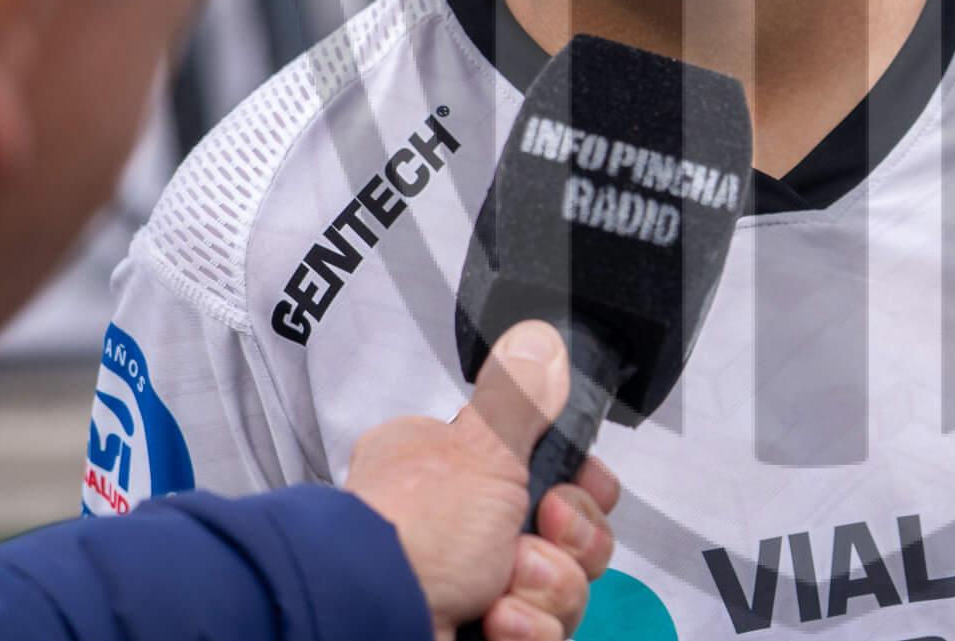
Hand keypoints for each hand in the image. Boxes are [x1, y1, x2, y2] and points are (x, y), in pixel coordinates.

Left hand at [342, 321, 620, 640]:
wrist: (373, 622)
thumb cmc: (409, 532)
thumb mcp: (478, 448)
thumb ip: (518, 396)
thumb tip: (537, 342)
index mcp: (464, 471)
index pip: (556, 475)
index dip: (581, 488)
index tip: (571, 489)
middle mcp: (471, 528)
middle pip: (572, 533)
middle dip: (569, 539)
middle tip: (541, 529)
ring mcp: (479, 586)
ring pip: (564, 586)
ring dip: (546, 587)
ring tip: (504, 587)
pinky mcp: (488, 633)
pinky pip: (544, 632)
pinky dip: (527, 629)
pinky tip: (496, 620)